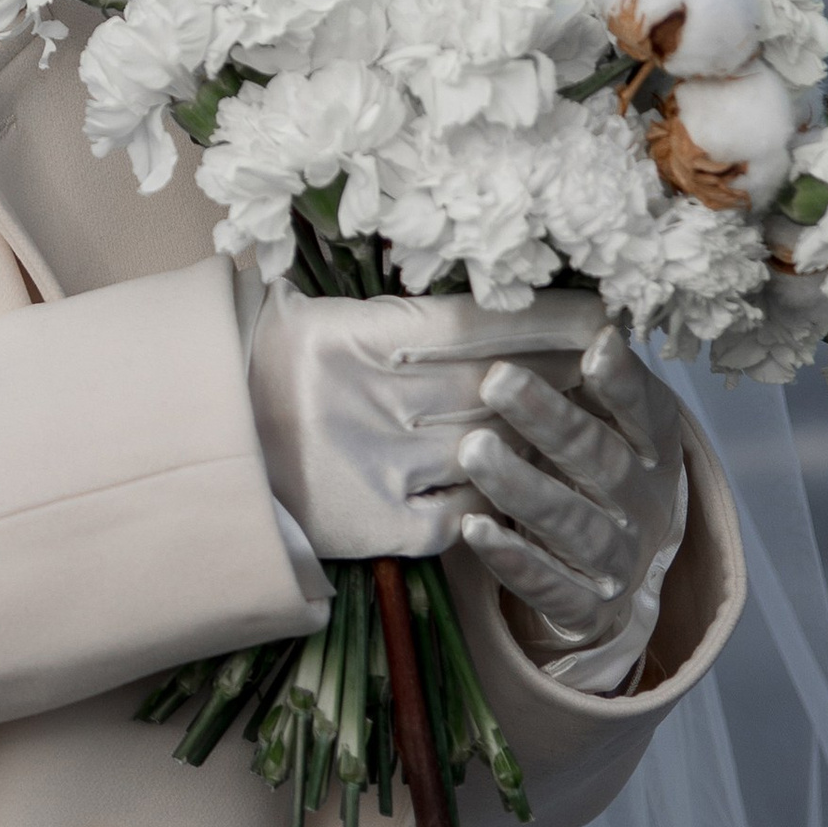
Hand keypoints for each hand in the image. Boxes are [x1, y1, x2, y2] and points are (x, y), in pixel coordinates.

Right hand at [249, 285, 606, 562]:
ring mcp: (384, 466)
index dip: (547, 323)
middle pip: (497, 385)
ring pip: (490, 452)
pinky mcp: (380, 523)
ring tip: (596, 429)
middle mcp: (383, 399)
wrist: (209, 437)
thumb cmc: (273, 363)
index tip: (602, 316)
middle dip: (563, 377)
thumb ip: (407, 318)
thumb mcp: (331, 318)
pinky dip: (497, 506)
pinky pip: (460, 518)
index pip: (479, 325)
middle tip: (618, 368)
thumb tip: (494, 303)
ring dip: (544, 440)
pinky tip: (532, 494)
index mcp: (368, 339)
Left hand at [455, 326, 684, 653]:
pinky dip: (514, 560)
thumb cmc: (592, 477)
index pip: (648, 416)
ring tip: (474, 451)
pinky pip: (551, 588)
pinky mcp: (588, 611)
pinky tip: (472, 528)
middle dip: (553, 422)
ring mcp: (620, 563)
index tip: (594, 346)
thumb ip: (580, 380)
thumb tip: (558, 308)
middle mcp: (646, 509)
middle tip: (499, 380)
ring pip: (576, 526)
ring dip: (524, 488)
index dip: (625, 384)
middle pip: (604, 464)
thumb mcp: (603, 428)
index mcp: (656, 455)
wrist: (614, 581)